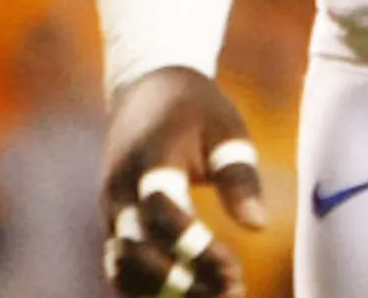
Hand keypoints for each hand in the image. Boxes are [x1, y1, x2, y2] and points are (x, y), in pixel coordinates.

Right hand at [102, 67, 267, 297]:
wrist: (146, 90)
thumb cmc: (196, 108)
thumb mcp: (225, 128)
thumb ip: (238, 175)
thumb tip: (257, 226)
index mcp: (150, 159)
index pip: (163, 213)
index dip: (195, 247)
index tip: (234, 270)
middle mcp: (120, 190)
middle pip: (138, 251)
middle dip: (182, 282)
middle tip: (233, 291)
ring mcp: (110, 210)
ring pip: (123, 269)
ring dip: (164, 294)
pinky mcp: (112, 224)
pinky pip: (120, 268)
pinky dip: (147, 291)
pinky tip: (188, 297)